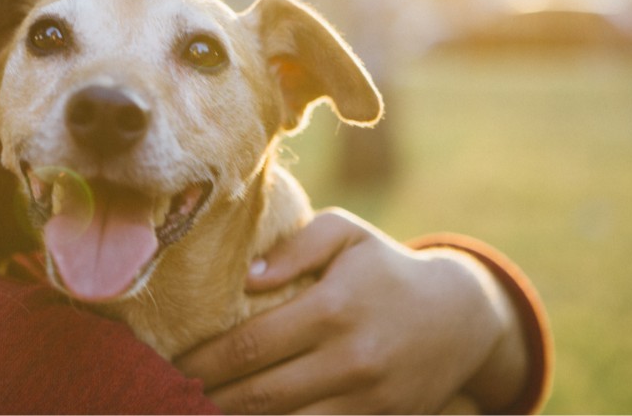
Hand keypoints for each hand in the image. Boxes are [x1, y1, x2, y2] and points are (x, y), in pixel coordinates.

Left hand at [174, 208, 527, 413]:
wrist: (461, 317)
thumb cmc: (385, 267)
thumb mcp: (347, 234)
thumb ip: (296, 246)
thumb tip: (249, 276)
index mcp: (334, 308)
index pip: (251, 345)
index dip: (205, 362)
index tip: (173, 367)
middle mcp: (351, 360)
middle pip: (261, 395)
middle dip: (210, 402)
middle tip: (170, 400)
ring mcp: (369, 400)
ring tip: (200, 415)